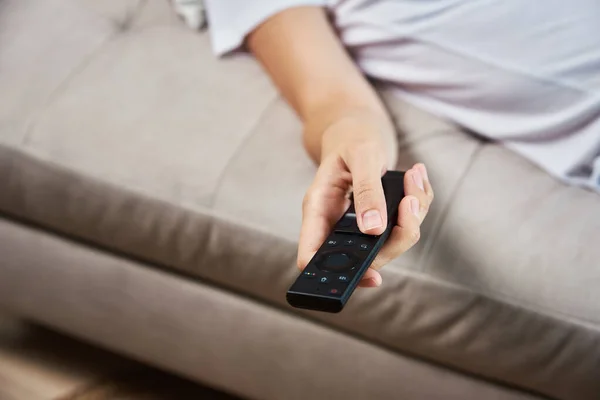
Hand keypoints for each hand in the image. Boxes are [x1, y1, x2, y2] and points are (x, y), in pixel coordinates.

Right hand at [297, 115, 433, 286]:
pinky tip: (416, 175)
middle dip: (398, 234)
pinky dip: (419, 201)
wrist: (356, 130)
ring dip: (413, 213)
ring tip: (413, 176)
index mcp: (318, 211)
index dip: (339, 274)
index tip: (372, 276)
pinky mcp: (381, 220)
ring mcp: (360, 226)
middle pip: (367, 257)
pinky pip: (407, 224)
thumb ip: (366, 191)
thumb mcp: (360, 156)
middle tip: (409, 200)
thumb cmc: (351, 140)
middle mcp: (337, 225)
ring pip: (393, 242)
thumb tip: (373, 229)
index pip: (314, 256)